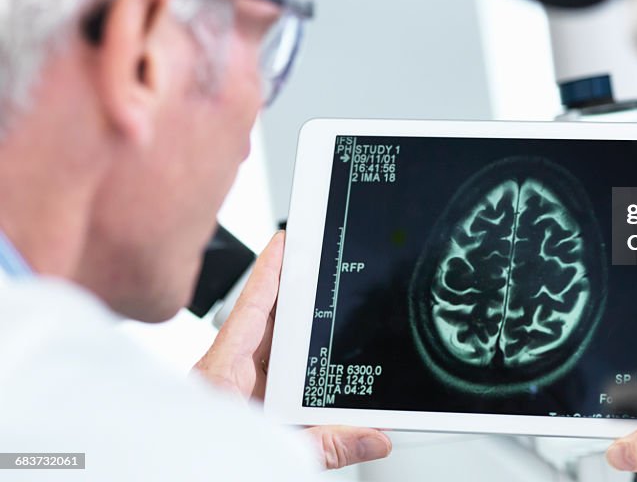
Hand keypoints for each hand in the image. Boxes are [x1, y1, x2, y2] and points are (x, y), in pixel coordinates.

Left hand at [193, 232, 391, 469]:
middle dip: (298, 304)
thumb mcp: (273, 456)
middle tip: (328, 275)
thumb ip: (324, 445)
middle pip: (266, 328)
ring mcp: (232, 398)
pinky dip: (299, 377)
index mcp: (220, 377)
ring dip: (302, 346)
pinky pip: (273, 385)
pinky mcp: (238, 415)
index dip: (269, 271)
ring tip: (335, 326)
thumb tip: (372, 436)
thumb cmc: (199, 469)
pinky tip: (323, 379)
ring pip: (272, 358)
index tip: (287, 241)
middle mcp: (225, 382)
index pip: (249, 308)